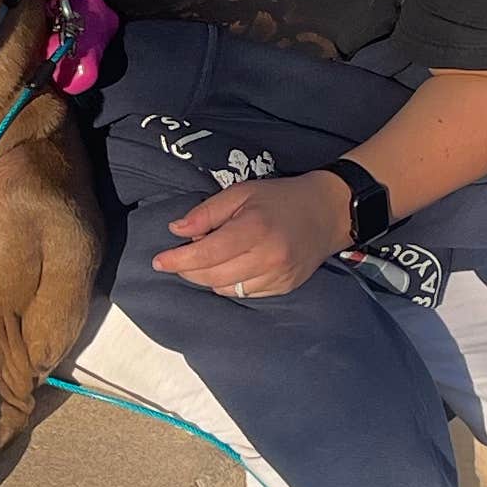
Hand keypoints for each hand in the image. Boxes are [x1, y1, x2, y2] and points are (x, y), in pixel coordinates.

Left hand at [152, 172, 353, 300]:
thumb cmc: (281, 198)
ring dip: (208, 277)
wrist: (328, 212)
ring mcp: (277, 276)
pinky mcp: (283, 288)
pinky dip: (229, 283)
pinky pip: (244, 293)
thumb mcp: (241, 192)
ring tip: (209, 258)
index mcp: (254, 229)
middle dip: (189, 269)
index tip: (159, 261)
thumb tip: (176, 230)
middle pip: (212, 276)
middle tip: (181, 256)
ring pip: (226, 289)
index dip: (178, 260)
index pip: (206, 254)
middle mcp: (267, 257)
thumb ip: (207, 212)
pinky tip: (231, 267)